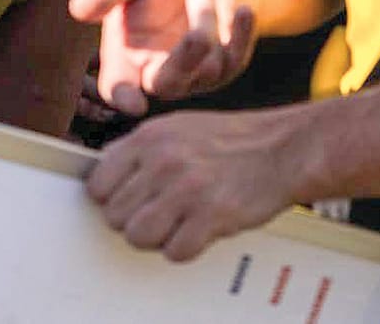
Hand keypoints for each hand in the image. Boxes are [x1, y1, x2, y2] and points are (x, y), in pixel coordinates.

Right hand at [68, 0, 255, 113]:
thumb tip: (79, 8)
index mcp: (122, 59)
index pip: (117, 89)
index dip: (122, 97)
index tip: (133, 102)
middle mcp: (155, 74)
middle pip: (168, 84)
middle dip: (187, 50)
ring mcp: (193, 76)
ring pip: (205, 67)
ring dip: (207, 21)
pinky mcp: (225, 67)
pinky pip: (235, 60)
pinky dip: (242, 35)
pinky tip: (242, 10)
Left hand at [88, 107, 303, 261]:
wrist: (282, 148)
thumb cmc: (232, 139)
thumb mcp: (176, 127)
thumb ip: (138, 149)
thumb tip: (104, 170)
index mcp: (149, 138)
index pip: (98, 186)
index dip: (111, 199)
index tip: (127, 202)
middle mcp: (163, 161)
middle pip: (115, 216)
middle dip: (134, 221)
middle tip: (158, 214)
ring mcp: (187, 189)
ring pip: (138, 237)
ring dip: (154, 239)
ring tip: (174, 225)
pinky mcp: (212, 216)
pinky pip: (175, 252)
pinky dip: (184, 249)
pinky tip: (197, 231)